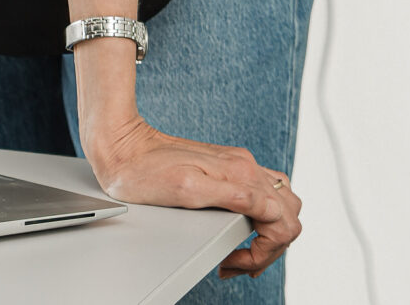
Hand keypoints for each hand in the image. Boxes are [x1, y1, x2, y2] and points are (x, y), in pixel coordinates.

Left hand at [83, 110, 301, 278]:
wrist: (121, 146)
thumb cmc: (144, 172)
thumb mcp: (187, 191)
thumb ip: (233, 198)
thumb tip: (268, 209)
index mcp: (241, 174)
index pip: (283, 224)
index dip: (264, 253)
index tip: (236, 263)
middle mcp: (245, 166)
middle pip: (289, 214)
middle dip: (272, 247)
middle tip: (241, 264)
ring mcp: (238, 164)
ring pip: (282, 202)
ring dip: (270, 233)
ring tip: (243, 251)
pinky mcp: (226, 166)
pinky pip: (263, 194)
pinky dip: (262, 218)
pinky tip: (240, 229)